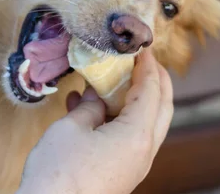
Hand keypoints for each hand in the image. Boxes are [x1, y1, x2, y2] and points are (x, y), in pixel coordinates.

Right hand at [17, 50, 173, 193]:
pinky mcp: (121, 173)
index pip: (151, 90)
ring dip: (135, 100)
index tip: (143, 46)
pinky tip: (89, 107)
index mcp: (137, 135)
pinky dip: (118, 119)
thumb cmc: (58, 171)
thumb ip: (91, 106)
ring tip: (113, 80)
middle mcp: (143, 151)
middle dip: (156, 81)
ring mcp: (134, 165)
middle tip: (145, 62)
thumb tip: (98, 94)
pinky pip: (128, 139)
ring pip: (146, 124)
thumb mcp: (71, 128)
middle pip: (161, 108)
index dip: (148, 65)